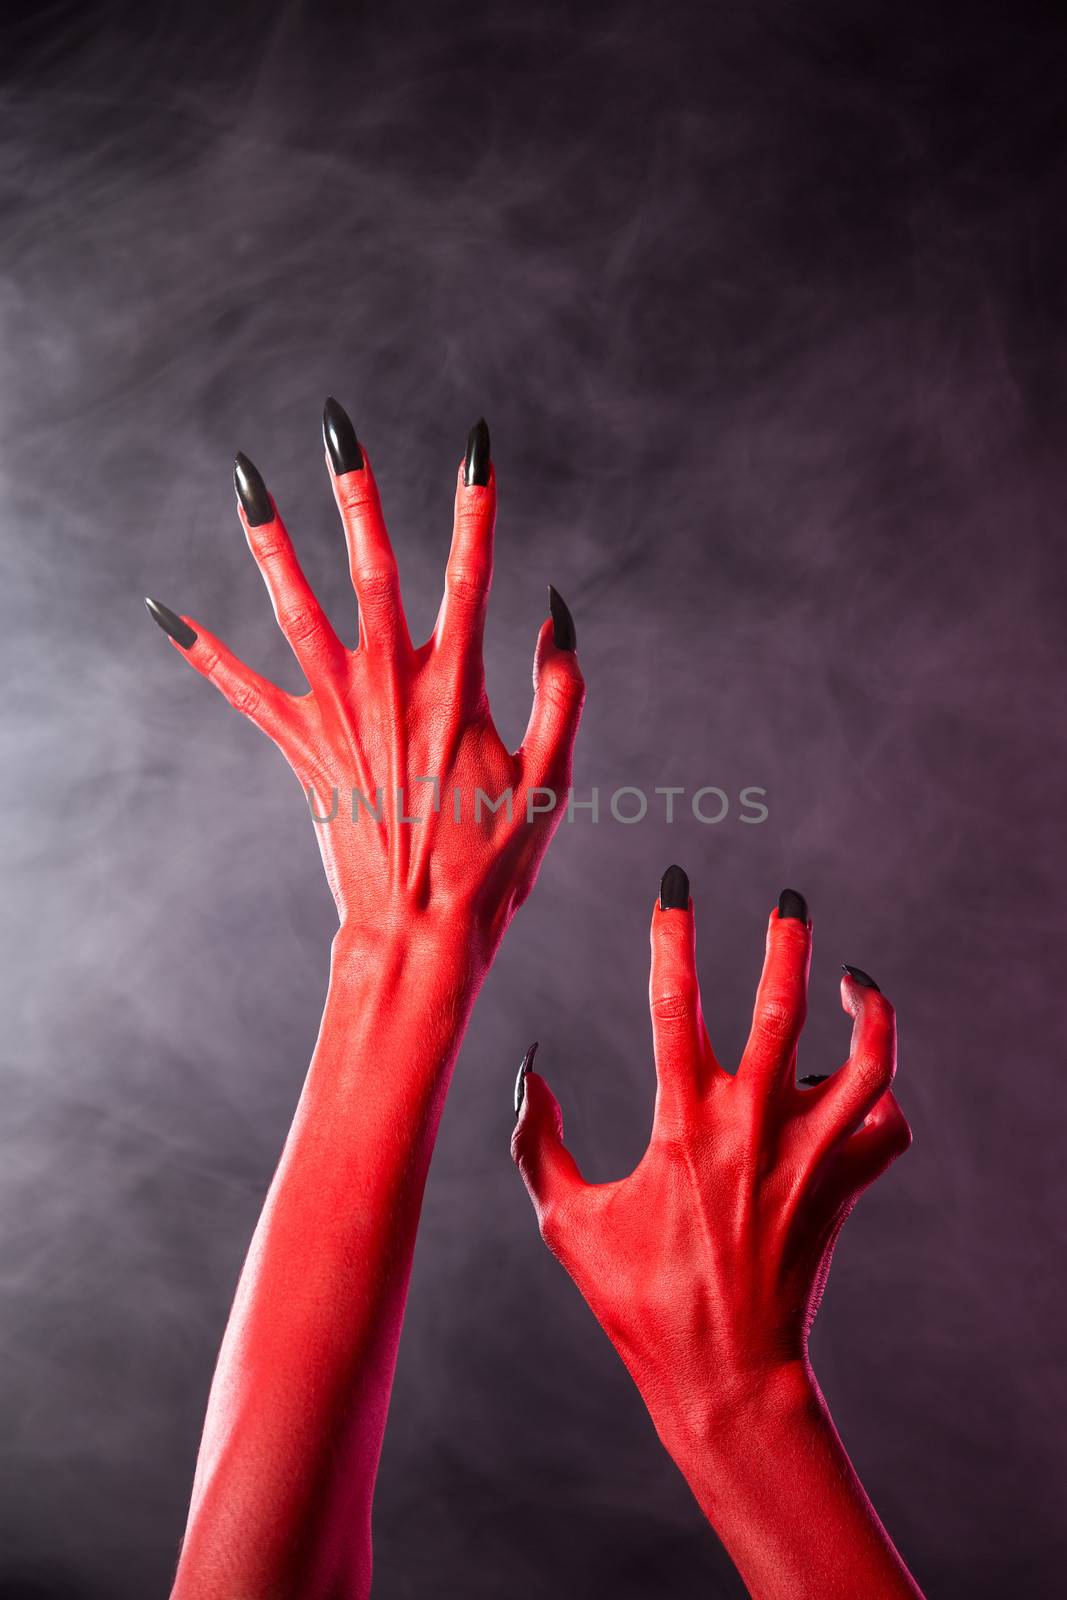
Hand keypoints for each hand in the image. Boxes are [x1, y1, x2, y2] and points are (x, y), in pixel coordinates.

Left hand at [146, 403, 583, 958]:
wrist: (419, 934)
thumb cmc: (492, 864)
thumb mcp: (551, 780)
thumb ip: (561, 690)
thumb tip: (555, 612)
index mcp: (459, 688)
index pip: (471, 575)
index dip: (477, 504)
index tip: (477, 446)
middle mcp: (391, 686)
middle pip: (371, 568)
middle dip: (355, 491)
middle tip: (335, 425)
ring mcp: (337, 714)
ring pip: (296, 609)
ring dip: (270, 540)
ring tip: (245, 480)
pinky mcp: (300, 749)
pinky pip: (243, 690)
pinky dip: (204, 651)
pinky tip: (163, 612)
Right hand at [512, 869, 910, 1450]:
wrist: (727, 1378)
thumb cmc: (640, 1302)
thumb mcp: (566, 1222)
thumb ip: (536, 1141)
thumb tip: (527, 1072)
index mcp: (683, 1124)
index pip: (673, 1003)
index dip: (672, 934)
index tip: (675, 886)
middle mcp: (753, 1128)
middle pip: (785, 1009)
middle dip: (789, 944)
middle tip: (789, 904)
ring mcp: (808, 1158)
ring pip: (865, 1062)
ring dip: (869, 1011)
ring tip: (857, 980)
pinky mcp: (843, 1190)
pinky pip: (885, 1126)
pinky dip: (882, 1096)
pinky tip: (864, 1080)